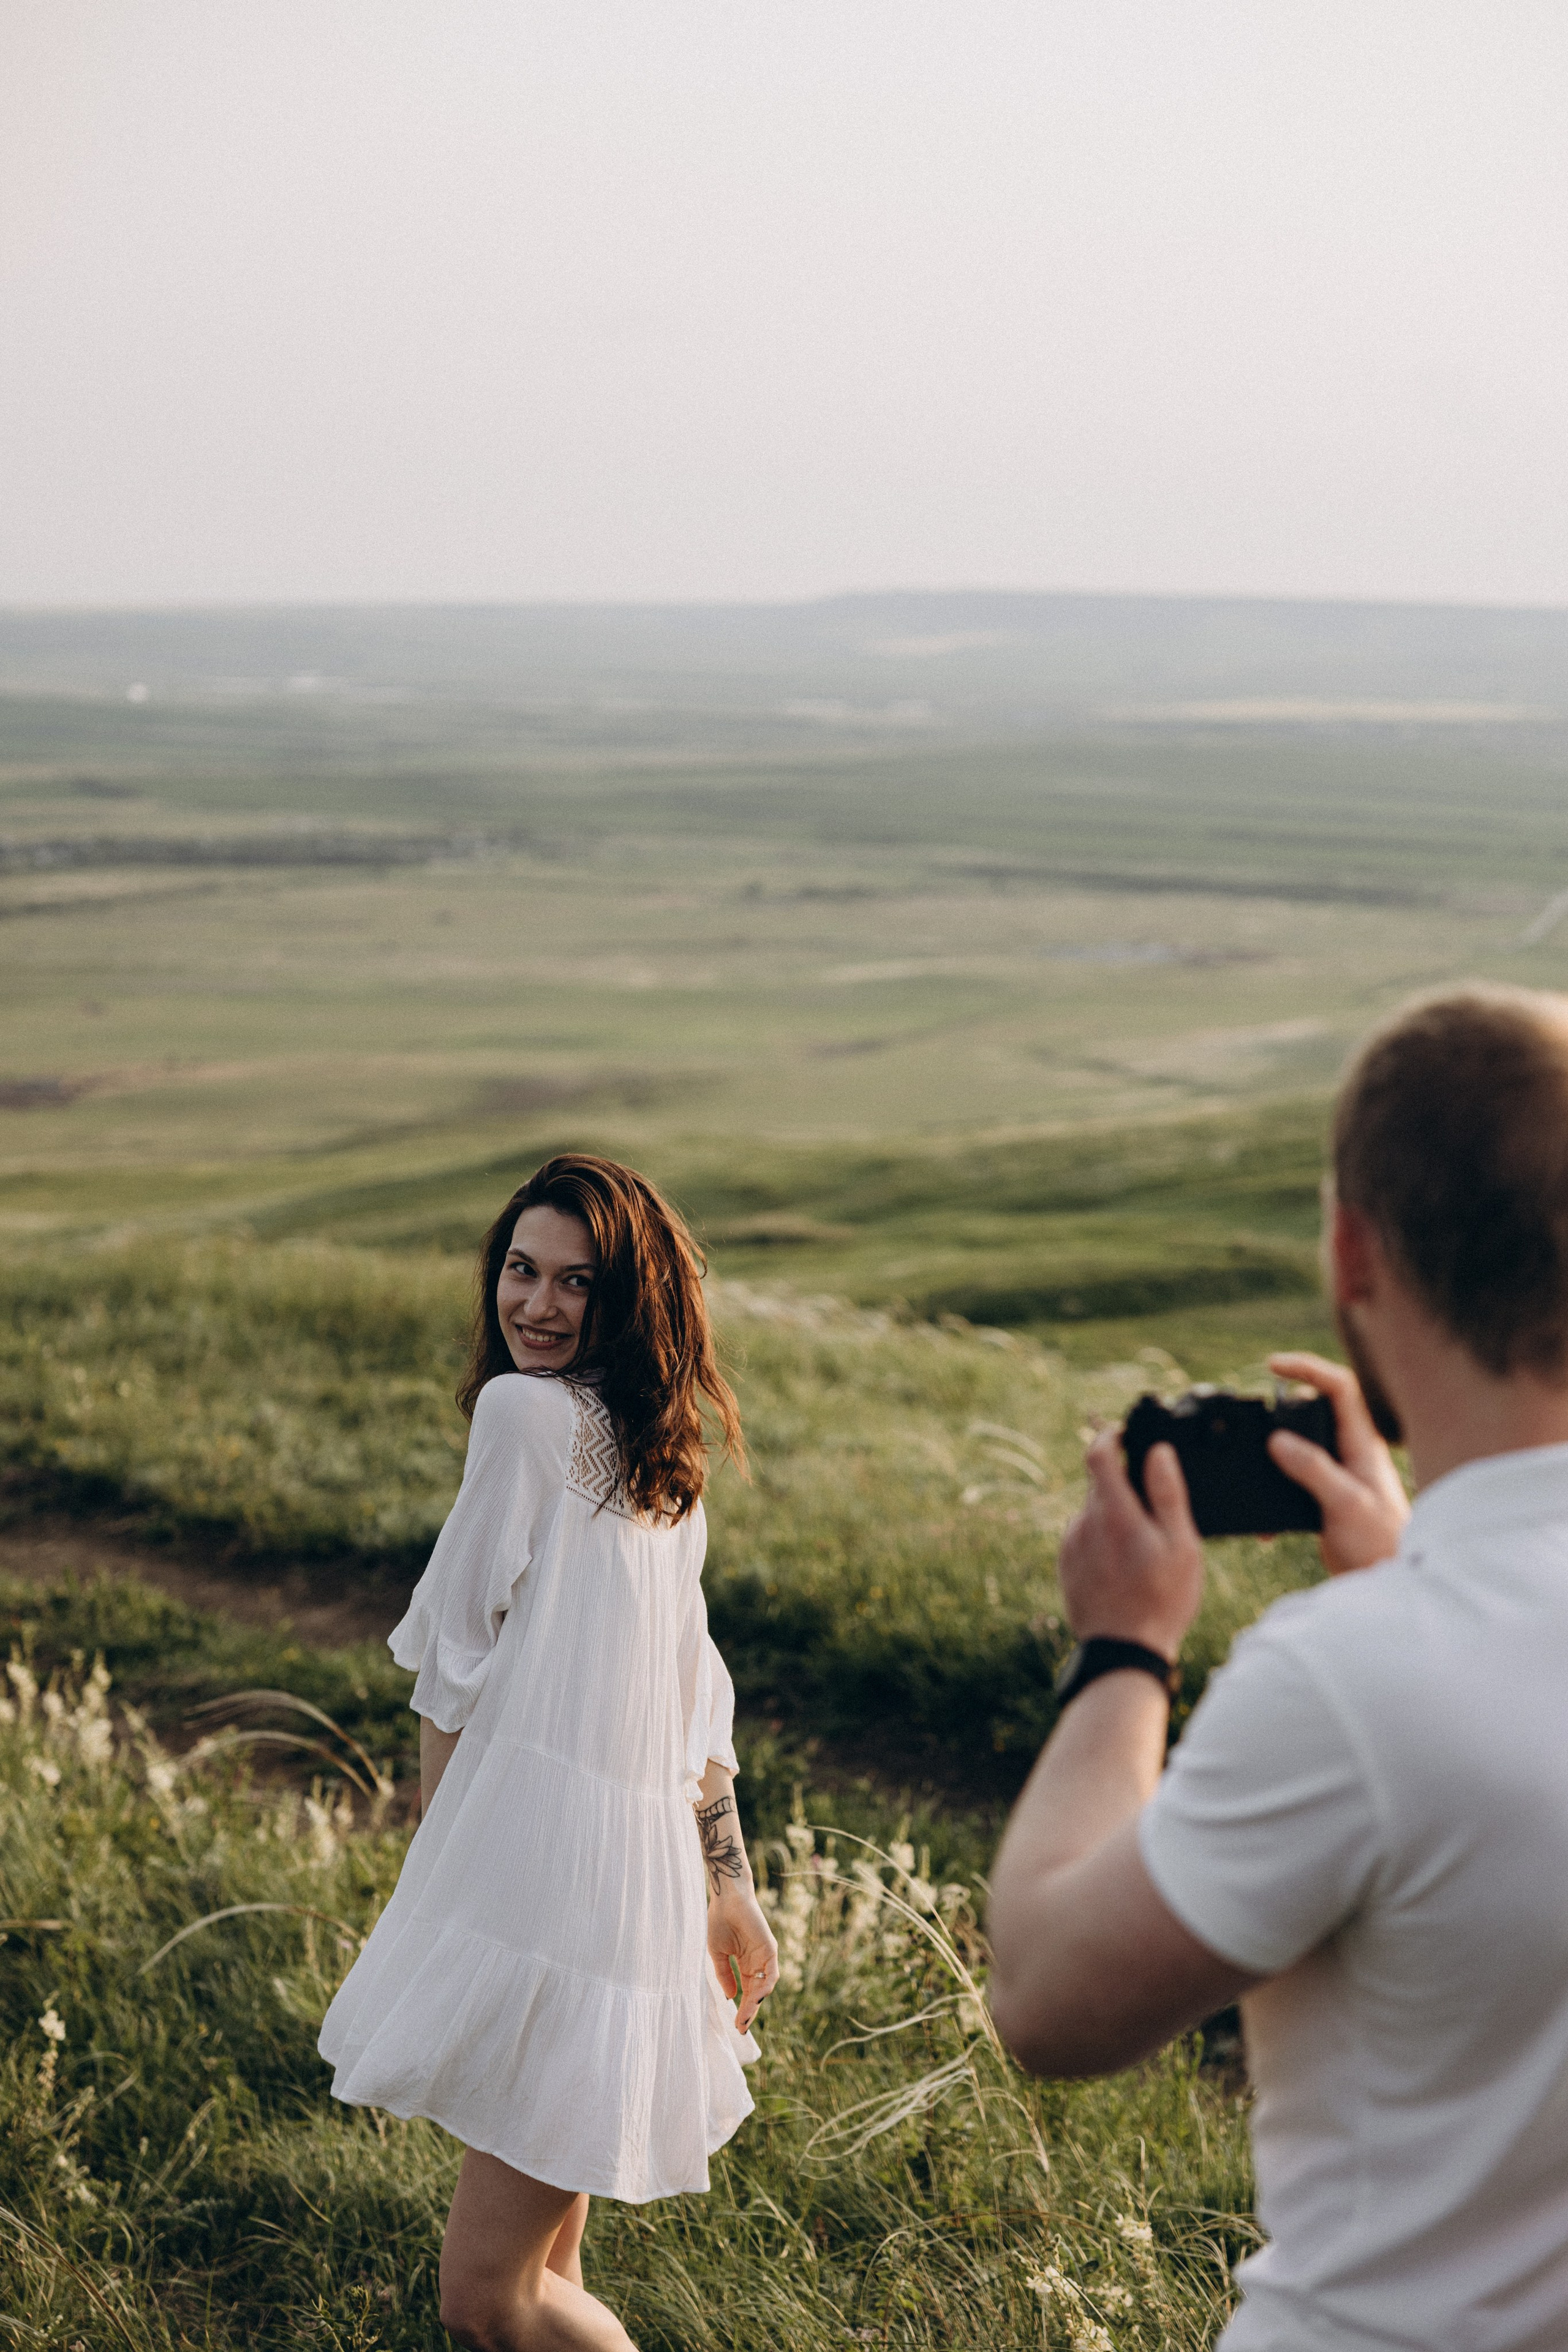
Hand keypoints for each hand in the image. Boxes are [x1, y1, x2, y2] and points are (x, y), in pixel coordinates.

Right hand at [707, 1889, 778, 2035]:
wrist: (726, 1899)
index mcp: (745, 1964)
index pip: (747, 1992)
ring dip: (756, 2003)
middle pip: (756, 1993)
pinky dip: (766, 1986)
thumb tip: (731, 1998)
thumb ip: (725, 1975)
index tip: (736, 2026)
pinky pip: (772, 1972)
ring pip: (764, 1987)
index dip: (742, 2009)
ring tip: (746, 2018)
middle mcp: (757, 1962)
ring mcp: (765, 1956)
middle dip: (749, 2011)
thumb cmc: (720, 1921)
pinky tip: (758, 1998)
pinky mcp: (770, 1948)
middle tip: (741, 2028)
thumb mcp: (718, 1954)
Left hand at [1057, 1429, 1204, 1659]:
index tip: (1127, 1434)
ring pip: (1092, 1512)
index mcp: (1113, 1513)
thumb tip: (1157, 1452)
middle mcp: (1084, 1523)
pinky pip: (1085, 1536)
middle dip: (1123, 1485)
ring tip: (1143, 1550)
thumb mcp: (1180, 1546)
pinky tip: (1125, 1567)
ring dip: (1114, 1515)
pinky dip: (1103, 1539)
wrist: (1123, 1652)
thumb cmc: (1161, 1600)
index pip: (1098, 1453)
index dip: (1111, 1436)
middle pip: (1099, 1484)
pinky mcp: (1066, 1564)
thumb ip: (1167, 1494)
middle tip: (1153, 1510)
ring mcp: (1071, 1545)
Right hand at [1267, 1352, 1408, 1576]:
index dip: (1308, 1368)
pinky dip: (1276, 1494)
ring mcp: (1339, 1474)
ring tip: (1255, 1471)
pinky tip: (1268, 1526)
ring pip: (1300, 1446)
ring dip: (1274, 1458)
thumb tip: (1277, 1440)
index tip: (1273, 1365)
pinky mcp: (1327, 1497)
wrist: (1388, 1582)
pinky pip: (1294, 1480)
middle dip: (1281, 1413)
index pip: (1340, 1387)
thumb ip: (1313, 1469)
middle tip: (1256, 1423)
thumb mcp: (1345, 1503)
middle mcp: (1351, 1452)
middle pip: (1314, 1410)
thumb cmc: (1381, 1544)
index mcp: (1363, 1444)